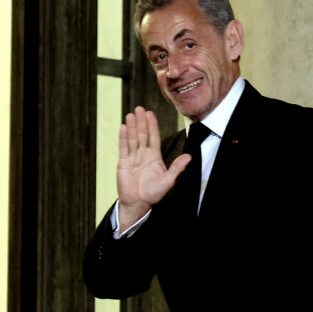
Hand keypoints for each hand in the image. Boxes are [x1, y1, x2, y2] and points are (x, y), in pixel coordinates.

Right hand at [117, 106, 190, 230]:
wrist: (138, 203)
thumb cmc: (154, 193)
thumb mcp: (168, 180)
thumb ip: (177, 167)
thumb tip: (189, 157)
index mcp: (154, 157)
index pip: (153, 137)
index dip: (152, 125)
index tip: (150, 114)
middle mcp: (143, 155)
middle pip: (142, 135)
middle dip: (141, 122)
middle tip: (139, 108)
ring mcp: (133, 158)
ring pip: (132, 139)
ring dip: (132, 127)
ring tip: (131, 114)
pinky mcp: (123, 163)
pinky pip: (123, 148)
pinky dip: (123, 138)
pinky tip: (124, 127)